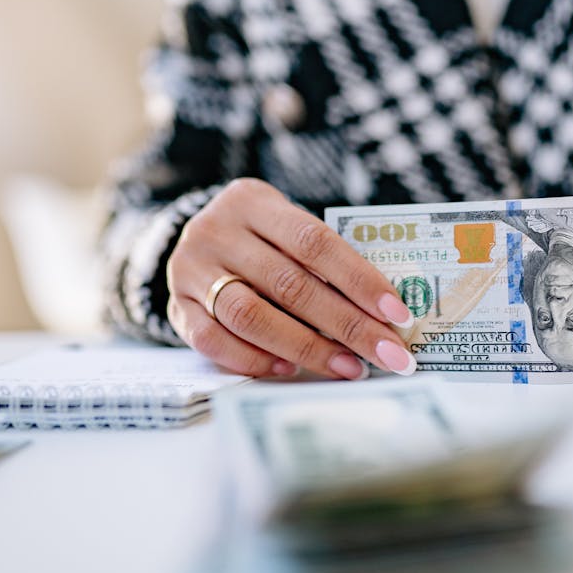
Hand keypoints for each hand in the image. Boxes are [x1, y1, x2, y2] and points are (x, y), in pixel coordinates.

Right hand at [165, 178, 416, 378]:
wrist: (189, 238)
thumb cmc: (258, 237)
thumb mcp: (282, 226)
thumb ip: (320, 258)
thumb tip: (382, 311)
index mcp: (253, 202)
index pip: (314, 241)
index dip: (360, 280)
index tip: (397, 314)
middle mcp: (217, 231)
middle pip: (290, 285)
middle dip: (347, 325)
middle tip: (388, 355)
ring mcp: (191, 270)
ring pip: (251, 316)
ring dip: (307, 348)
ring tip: (349, 367)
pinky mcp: (175, 306)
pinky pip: (213, 341)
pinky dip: (254, 359)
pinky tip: (289, 369)